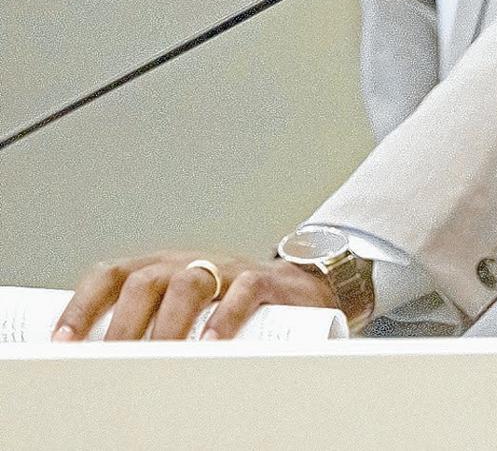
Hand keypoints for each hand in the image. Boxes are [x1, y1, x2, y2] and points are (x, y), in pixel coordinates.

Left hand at [56, 252, 335, 340]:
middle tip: (111, 363)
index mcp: (158, 268)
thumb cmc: (223, 305)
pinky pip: (242, 291)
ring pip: (189, 283)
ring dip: (168, 323)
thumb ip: (145, 327)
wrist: (296, 289)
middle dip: (123, 325)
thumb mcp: (179, 310)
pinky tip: (211, 344)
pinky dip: (224, 317)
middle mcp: (186, 263)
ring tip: (159, 357)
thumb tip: (96, 371)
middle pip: (145, 281)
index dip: (82, 306)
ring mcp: (225, 269)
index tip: (62, 343)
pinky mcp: (263, 281)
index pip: (111, 275)